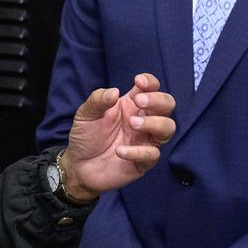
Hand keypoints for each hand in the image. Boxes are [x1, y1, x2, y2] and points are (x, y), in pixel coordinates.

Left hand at [61, 73, 176, 199]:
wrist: (79, 165)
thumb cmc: (86, 135)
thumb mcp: (86, 114)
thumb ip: (98, 100)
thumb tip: (114, 92)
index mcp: (131, 104)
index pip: (152, 87)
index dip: (150, 82)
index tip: (138, 81)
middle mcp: (144, 120)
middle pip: (168, 104)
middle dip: (158, 100)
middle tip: (139, 102)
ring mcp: (145, 141)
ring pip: (168, 128)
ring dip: (154, 123)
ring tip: (132, 123)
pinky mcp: (143, 162)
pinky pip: (152, 155)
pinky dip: (138, 151)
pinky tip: (119, 151)